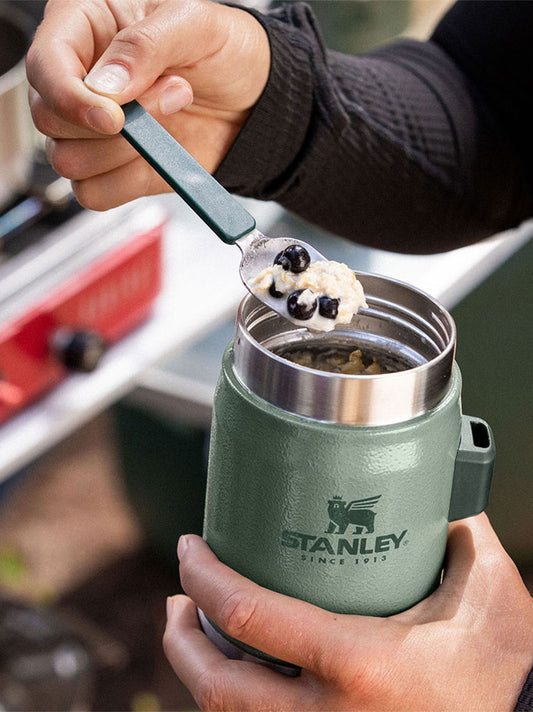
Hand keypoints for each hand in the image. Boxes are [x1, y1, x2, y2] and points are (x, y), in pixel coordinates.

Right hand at [26, 0, 268, 209]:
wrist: (255, 98)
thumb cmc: (223, 49)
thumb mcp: (194, 22)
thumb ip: (145, 46)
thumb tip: (105, 87)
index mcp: (84, 27)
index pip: (44, 68)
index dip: (70, 98)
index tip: (114, 116)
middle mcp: (80, 80)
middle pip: (50, 121)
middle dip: (114, 123)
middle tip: (171, 92)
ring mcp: (94, 130)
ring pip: (69, 162)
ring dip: (126, 150)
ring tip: (173, 112)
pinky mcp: (114, 169)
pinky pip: (94, 194)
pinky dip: (127, 181)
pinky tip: (160, 152)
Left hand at [164, 513, 532, 710]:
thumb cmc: (504, 664)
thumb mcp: (484, 586)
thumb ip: (452, 526)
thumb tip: (430, 485)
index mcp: (360, 663)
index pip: (249, 617)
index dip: (203, 577)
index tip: (189, 548)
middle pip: (219, 688)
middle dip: (179, 638)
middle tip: (177, 597)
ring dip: (199, 673)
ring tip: (193, 630)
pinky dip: (235, 700)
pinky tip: (240, 670)